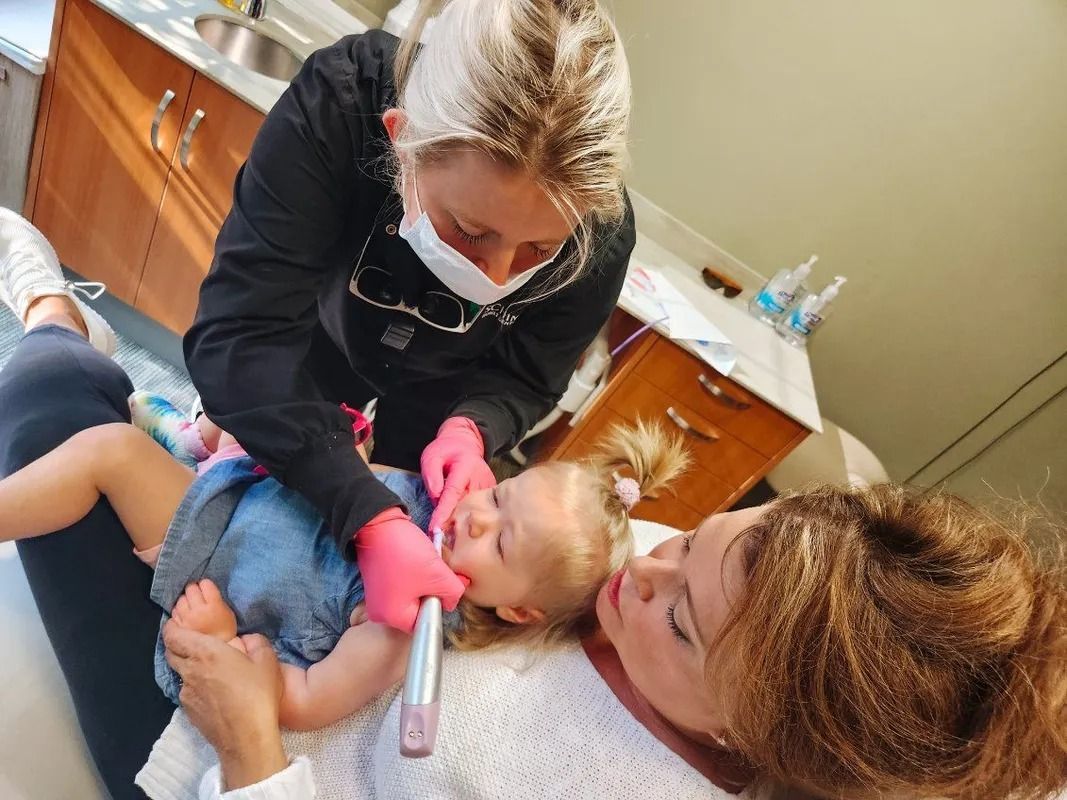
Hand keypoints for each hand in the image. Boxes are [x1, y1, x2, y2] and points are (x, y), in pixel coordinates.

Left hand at [162, 622, 287, 789]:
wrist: (246, 738)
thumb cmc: (257, 695)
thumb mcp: (267, 661)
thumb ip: (256, 643)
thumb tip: (249, 639)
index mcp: (206, 652)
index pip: (173, 634)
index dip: (172, 627)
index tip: (180, 623)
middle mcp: (190, 670)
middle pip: (170, 652)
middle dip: (177, 644)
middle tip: (194, 642)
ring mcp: (186, 692)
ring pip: (179, 673)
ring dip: (187, 667)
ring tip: (208, 670)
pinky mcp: (188, 711)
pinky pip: (187, 691)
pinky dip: (194, 686)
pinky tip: (213, 692)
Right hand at [354, 507, 466, 631]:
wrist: (378, 523)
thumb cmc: (405, 552)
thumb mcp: (437, 574)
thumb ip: (453, 593)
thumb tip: (452, 601)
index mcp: (393, 618)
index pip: (426, 622)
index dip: (439, 603)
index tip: (442, 584)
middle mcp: (381, 613)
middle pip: (418, 609)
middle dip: (432, 591)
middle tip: (435, 571)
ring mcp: (378, 598)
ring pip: (413, 596)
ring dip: (424, 582)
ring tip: (423, 563)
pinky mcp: (379, 584)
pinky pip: (402, 587)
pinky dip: (412, 576)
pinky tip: (413, 560)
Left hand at [421, 416, 496, 531]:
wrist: (466, 445)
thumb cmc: (447, 451)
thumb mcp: (432, 457)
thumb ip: (432, 475)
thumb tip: (436, 497)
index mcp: (465, 467)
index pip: (453, 493)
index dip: (443, 512)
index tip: (435, 528)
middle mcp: (480, 479)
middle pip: (466, 505)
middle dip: (452, 523)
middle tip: (438, 540)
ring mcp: (488, 487)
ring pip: (474, 510)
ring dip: (461, 524)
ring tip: (447, 538)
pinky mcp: (491, 495)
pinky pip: (479, 510)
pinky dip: (469, 520)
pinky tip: (460, 530)